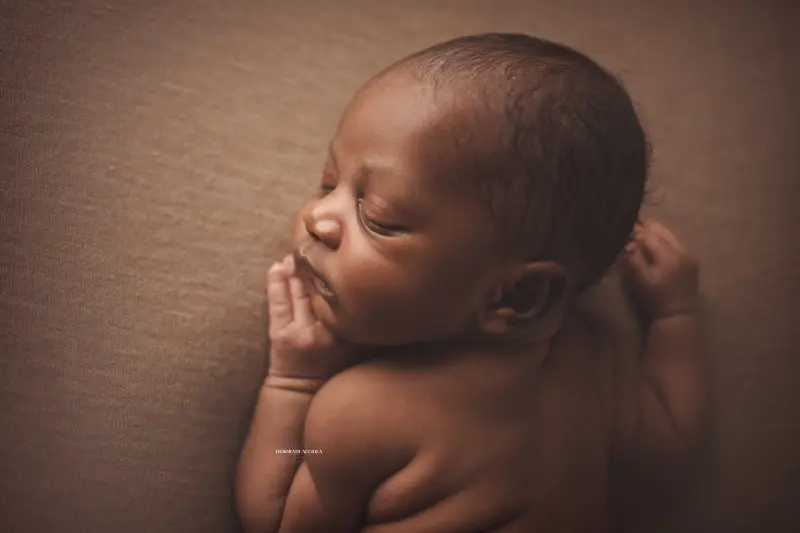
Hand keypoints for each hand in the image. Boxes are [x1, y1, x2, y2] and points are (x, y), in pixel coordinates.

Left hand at [265, 254, 358, 389]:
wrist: (301, 391)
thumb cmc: (332, 366)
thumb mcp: (358, 346)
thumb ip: (365, 320)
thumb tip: (373, 286)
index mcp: (348, 332)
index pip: (344, 294)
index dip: (341, 271)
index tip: (341, 250)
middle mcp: (326, 331)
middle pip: (320, 289)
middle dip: (317, 265)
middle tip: (316, 241)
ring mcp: (301, 332)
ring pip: (299, 292)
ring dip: (296, 270)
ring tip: (298, 252)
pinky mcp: (280, 334)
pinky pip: (277, 302)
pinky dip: (276, 283)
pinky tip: (277, 267)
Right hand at [621, 219, 698, 319]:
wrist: (678, 313)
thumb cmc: (655, 298)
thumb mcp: (639, 279)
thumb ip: (633, 258)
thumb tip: (629, 243)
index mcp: (668, 255)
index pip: (650, 236)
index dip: (637, 232)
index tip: (626, 230)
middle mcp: (682, 251)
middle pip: (663, 232)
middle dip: (648, 228)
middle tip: (635, 225)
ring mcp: (689, 255)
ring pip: (671, 236)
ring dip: (657, 233)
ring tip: (645, 232)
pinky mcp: (691, 261)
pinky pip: (677, 244)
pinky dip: (666, 241)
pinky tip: (657, 244)